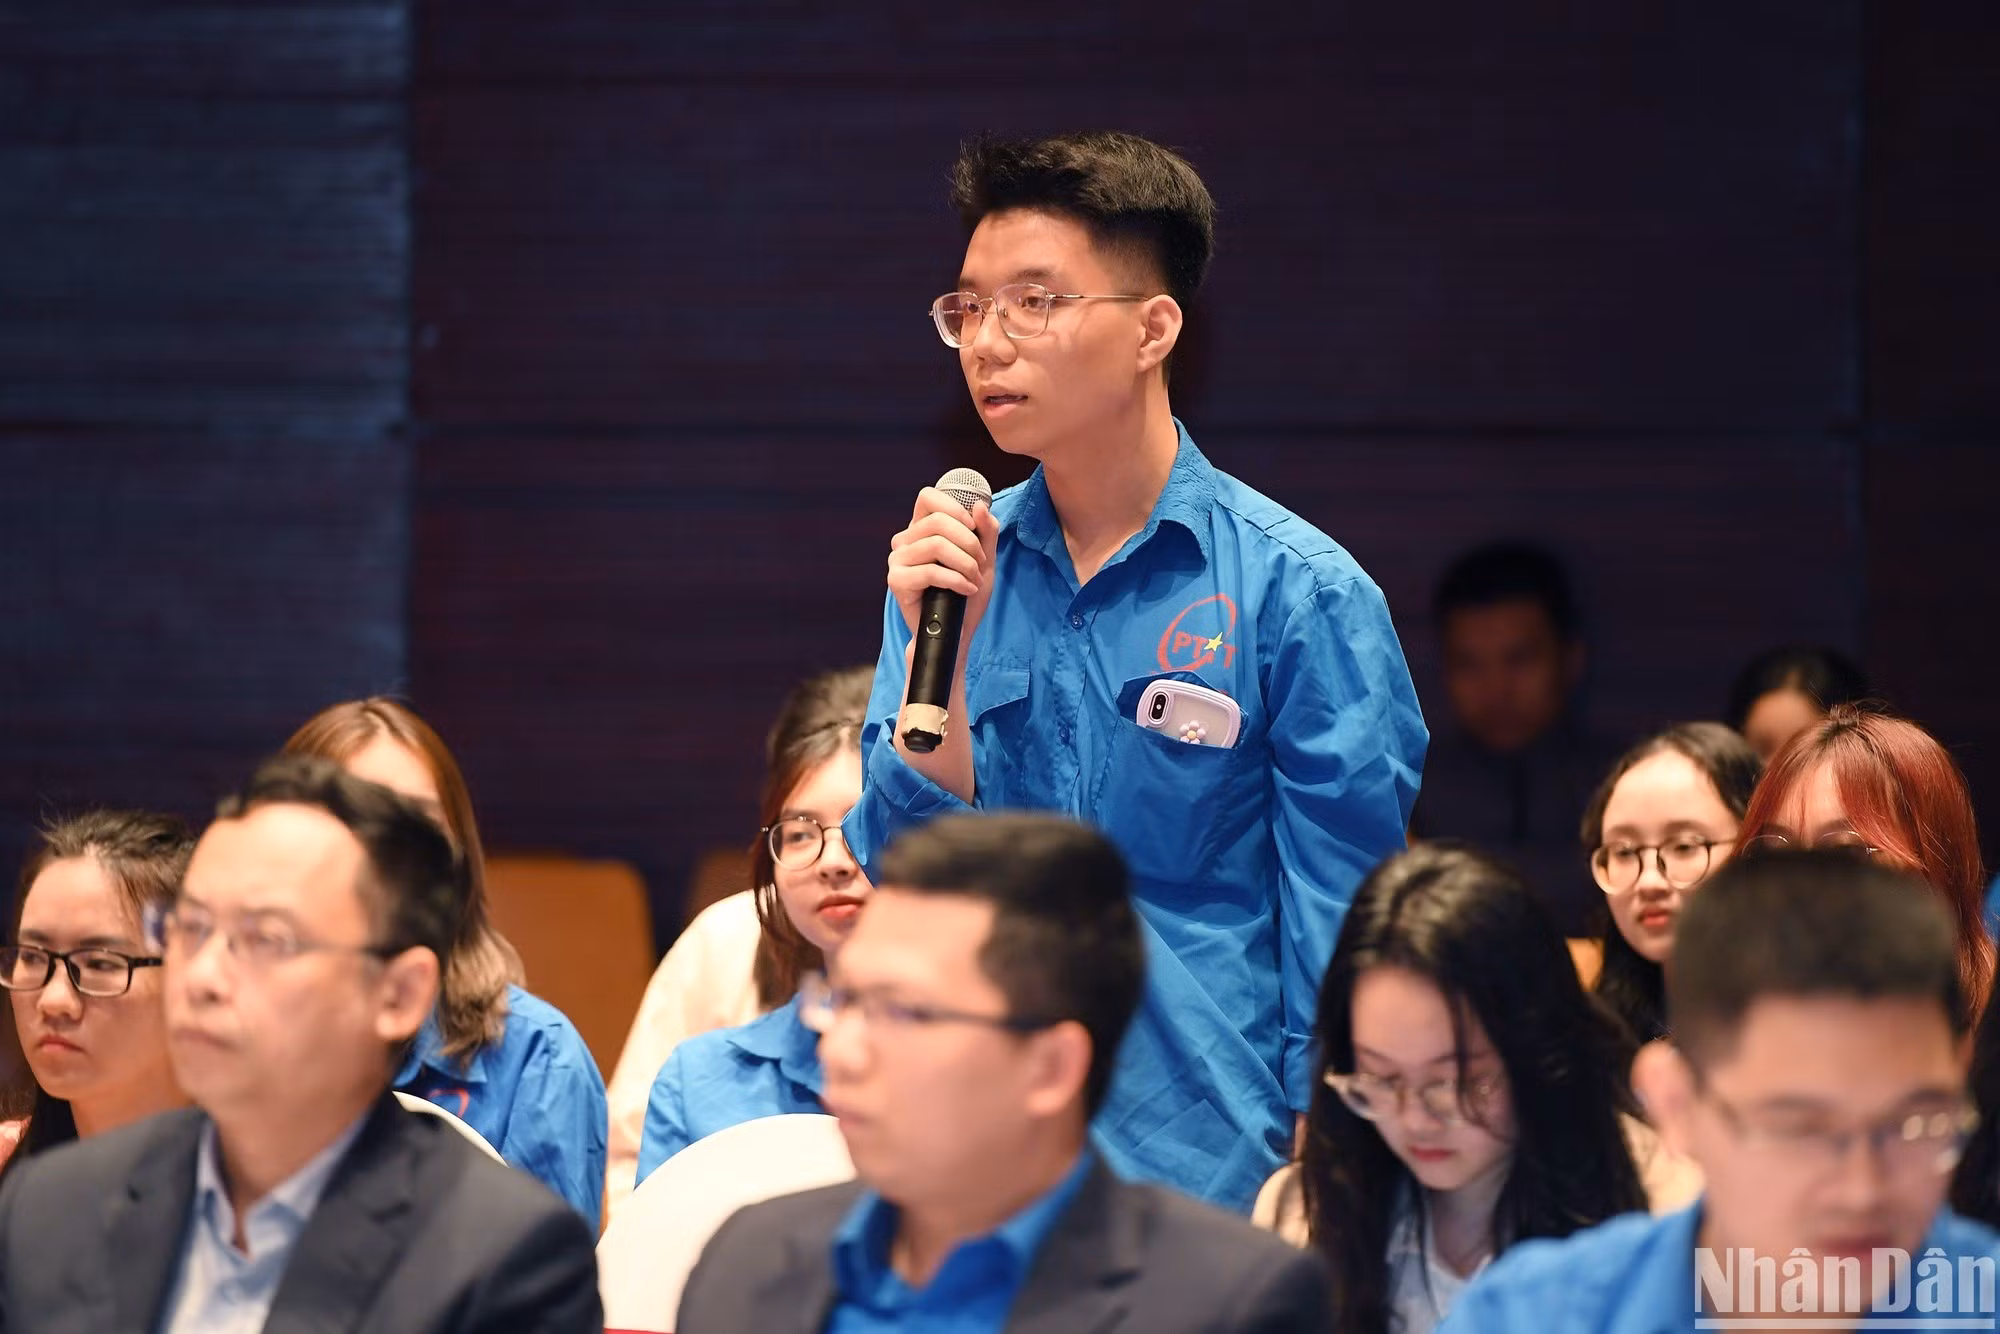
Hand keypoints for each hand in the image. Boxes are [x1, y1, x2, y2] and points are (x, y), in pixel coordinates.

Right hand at [886, 487, 999, 646]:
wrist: (956, 631)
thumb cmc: (966, 594)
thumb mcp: (984, 559)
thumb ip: (986, 531)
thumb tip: (979, 506)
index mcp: (921, 529)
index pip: (928, 497)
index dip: (954, 508)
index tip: (973, 529)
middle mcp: (905, 541)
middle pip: (938, 521)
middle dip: (968, 542)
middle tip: (980, 564)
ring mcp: (897, 560)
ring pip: (936, 545)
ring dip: (965, 564)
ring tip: (973, 580)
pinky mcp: (896, 581)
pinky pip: (930, 571)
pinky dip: (956, 580)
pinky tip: (966, 589)